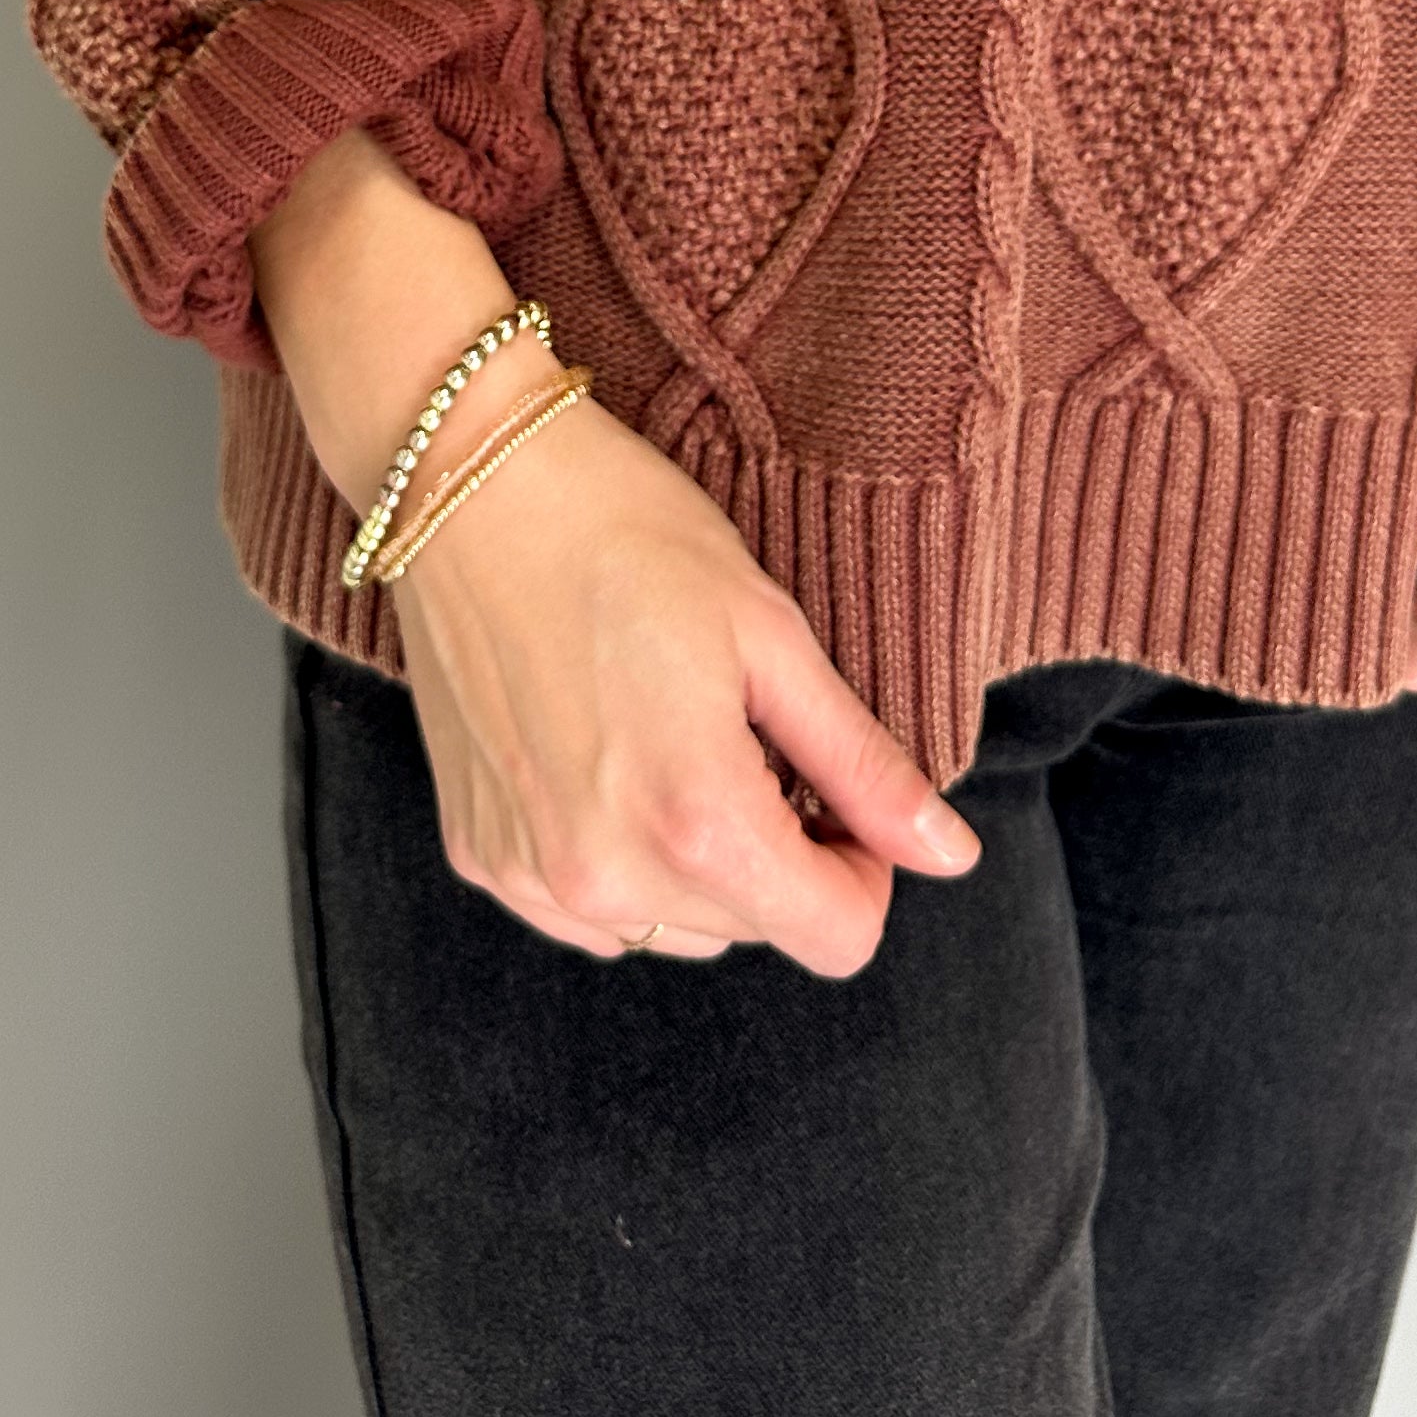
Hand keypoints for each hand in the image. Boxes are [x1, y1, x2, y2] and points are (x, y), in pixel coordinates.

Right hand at [249, 131, 978, 970]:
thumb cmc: (625, 532)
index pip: (836, 936)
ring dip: (699, 867)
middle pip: (755, 932)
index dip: (865, 866)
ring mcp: (530, 875)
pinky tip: (608, 761)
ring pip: (672, 930)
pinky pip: (588, 912)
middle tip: (747, 731)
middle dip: (778, 853)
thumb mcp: (770, 635)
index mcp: (699, 823)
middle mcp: (606, 878)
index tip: (837, 788)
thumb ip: (862, 766)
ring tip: (672, 737)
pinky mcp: (479, 855)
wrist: (464, 480)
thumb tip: (952, 857)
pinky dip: (619, 861)